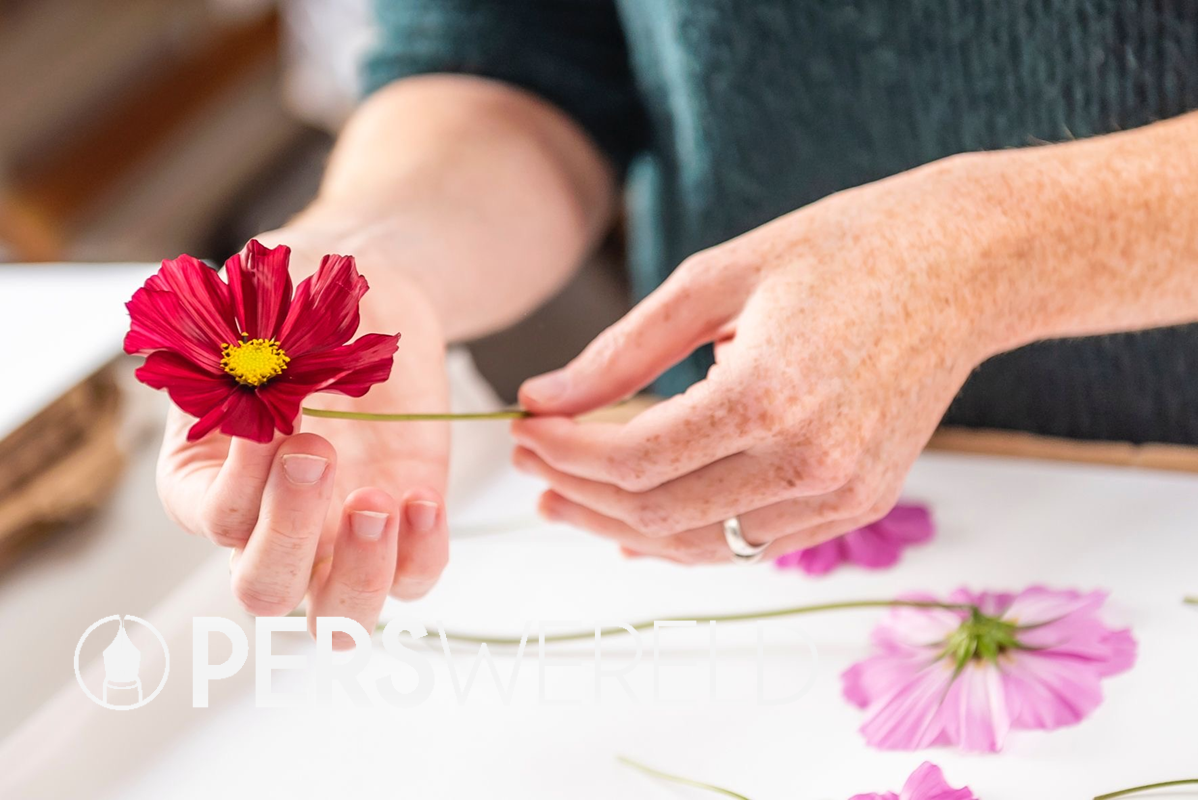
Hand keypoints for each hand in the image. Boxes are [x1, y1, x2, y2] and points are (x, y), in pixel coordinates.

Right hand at [155, 240, 450, 643]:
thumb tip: (252, 374)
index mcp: (208, 481)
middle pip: (264, 590)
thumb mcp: (259, 312)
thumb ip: (244, 346)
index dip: (242, 480)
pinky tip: (422, 498)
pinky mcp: (405, 529)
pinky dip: (421, 553)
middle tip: (318, 453)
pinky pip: (415, 580)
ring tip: (379, 499)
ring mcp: (341, 536)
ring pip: (340, 618)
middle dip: (290, 533)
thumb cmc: (296, 307)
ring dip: (360, 572)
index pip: (213, 518)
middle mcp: (271, 525)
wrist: (370, 304)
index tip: (272, 418)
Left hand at [511, 155, 1009, 562]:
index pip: (633, 459)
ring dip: (625, 528)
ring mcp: (842, 494)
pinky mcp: (861, 504)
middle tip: (531, 466)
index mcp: (768, 395)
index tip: (522, 429)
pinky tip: (643, 517)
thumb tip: (540, 397)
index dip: (563, 452)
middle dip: (580, 495)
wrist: (965, 266)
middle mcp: (809, 462)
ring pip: (702, 547)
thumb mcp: (715, 278)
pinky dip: (689, 537)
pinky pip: (752, 544)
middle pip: (658, 515)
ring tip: (570, 498)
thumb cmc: (840, 252)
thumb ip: (622, 350)